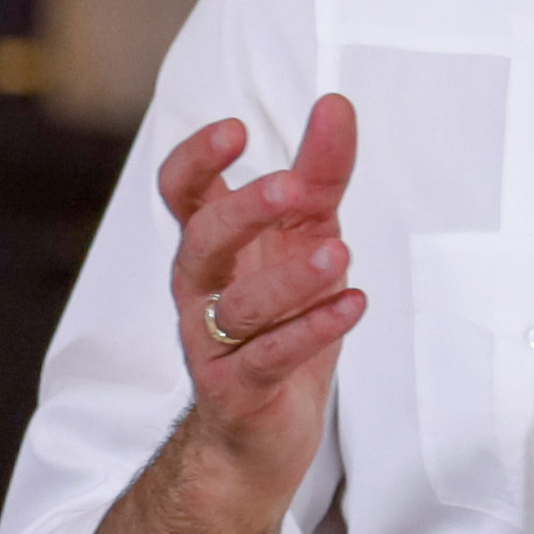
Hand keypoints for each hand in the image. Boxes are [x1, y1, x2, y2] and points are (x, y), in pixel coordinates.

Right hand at [163, 93, 363, 477]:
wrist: (260, 429)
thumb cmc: (279, 320)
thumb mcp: (306, 236)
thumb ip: (320, 174)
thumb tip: (336, 104)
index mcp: (209, 243)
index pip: (180, 190)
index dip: (198, 158)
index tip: (237, 130)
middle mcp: (200, 289)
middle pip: (202, 239)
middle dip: (245, 210)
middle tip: (294, 187)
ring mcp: (213, 342)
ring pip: (238, 305)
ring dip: (289, 278)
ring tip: (338, 254)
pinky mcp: (238, 389)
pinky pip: (269, 357)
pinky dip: (313, 330)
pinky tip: (353, 304)